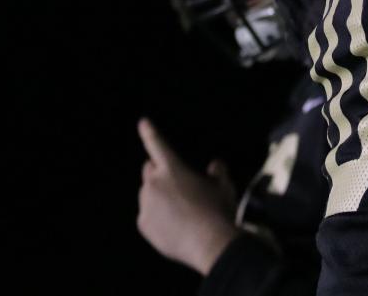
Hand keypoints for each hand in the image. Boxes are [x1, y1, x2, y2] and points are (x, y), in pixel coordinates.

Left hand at [136, 118, 240, 274]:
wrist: (209, 244)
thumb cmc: (218, 211)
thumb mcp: (224, 187)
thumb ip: (218, 171)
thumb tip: (215, 164)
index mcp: (172, 168)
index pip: (156, 144)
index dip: (149, 132)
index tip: (142, 122)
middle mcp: (154, 183)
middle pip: (149, 171)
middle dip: (158, 174)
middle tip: (176, 188)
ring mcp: (146, 204)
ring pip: (147, 195)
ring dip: (158, 197)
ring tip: (179, 213)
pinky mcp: (143, 224)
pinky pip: (147, 216)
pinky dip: (156, 218)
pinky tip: (173, 227)